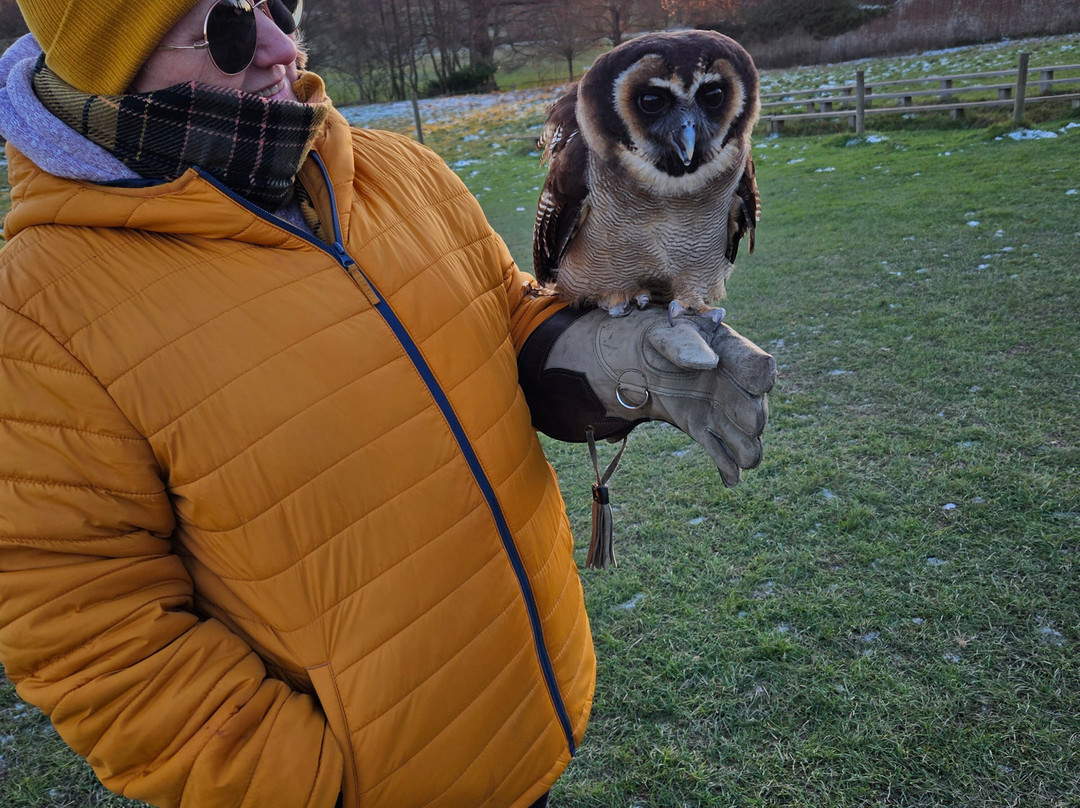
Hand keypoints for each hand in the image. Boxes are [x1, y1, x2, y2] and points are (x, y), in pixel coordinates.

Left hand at [529, 306, 775, 485]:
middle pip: (756, 410)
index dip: (760, 377)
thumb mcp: (663, 335)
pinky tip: (729, 479)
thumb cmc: (655, 341)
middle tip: (743, 418)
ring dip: (747, 449)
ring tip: (743, 457)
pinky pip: (724, 456)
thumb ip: (684, 345)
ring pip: (748, 440)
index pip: (757, 365)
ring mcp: (723, 412)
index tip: (757, 384)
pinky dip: (729, 469)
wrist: (637, 363)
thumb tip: (708, 362)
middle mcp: (736, 386)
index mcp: (731, 352)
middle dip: (753, 417)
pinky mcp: (705, 431)